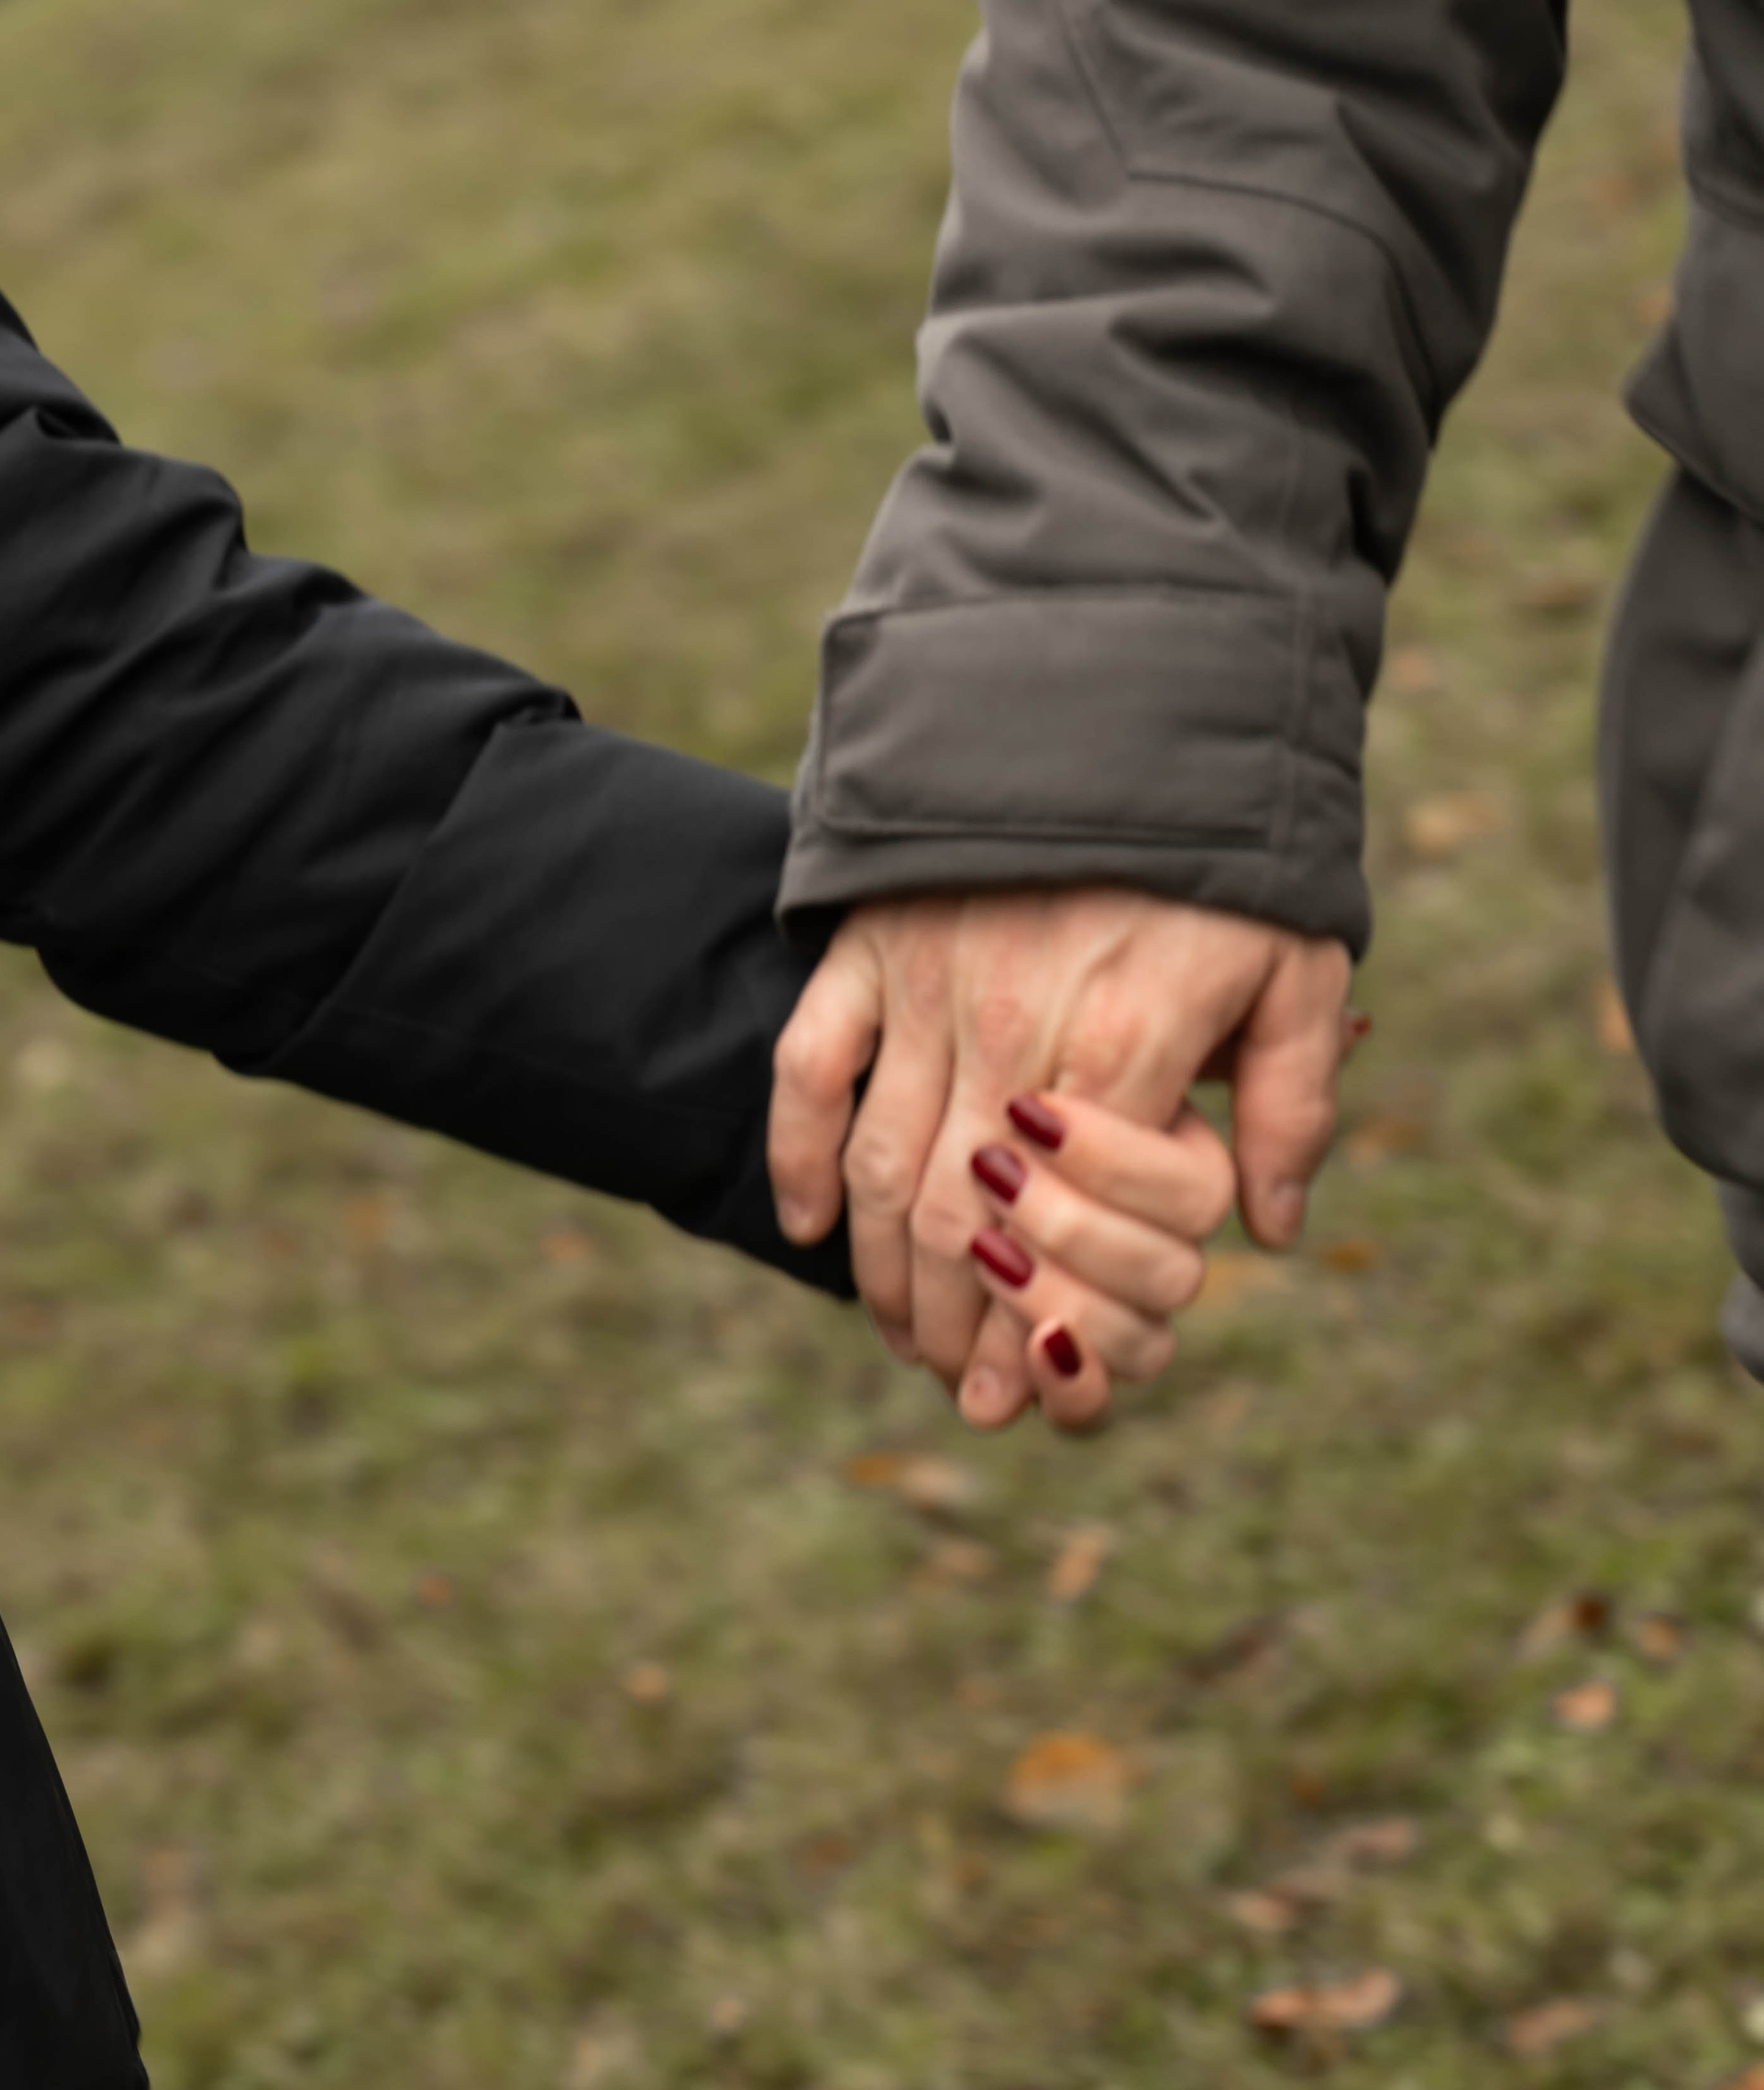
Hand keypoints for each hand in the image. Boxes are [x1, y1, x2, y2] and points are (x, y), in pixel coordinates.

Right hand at [770, 887, 1352, 1425]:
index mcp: (1126, 1041)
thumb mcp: (1301, 963)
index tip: (1035, 1390)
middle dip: (955, 1328)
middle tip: (961, 1385)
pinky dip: (800, 1156)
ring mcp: (927, 985)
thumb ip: (1289, 1101)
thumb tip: (1273, 1231)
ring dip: (884, 1273)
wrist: (1130, 687)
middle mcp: (1013, 1025)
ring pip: (885, 1168)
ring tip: (903, 1338)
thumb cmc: (1227, 843)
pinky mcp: (868, 946)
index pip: (1071, 1230)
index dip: (1044, 1326)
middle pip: (962, 1223)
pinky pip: (810, 1070)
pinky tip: (810, 1230)